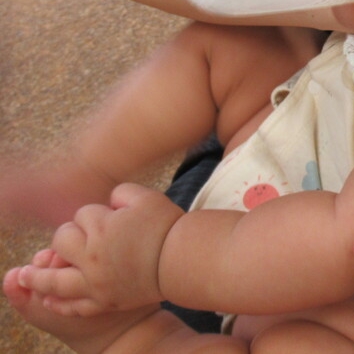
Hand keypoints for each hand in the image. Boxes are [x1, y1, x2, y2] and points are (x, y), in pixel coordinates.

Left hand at [14, 183, 182, 315]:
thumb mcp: (147, 197)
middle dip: (67, 237)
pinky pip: (73, 306)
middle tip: (78, 238)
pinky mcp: (103, 302)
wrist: (182, 260)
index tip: (108, 217)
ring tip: (26, 276)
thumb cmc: (166, 226)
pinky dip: (58, 303)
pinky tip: (49, 299)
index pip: (82, 215)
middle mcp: (92, 256)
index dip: (94, 213)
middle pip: (61, 242)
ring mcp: (95, 283)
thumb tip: (109, 202)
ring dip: (38, 277)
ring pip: (54, 281)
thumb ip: (121, 192)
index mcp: (101, 228)